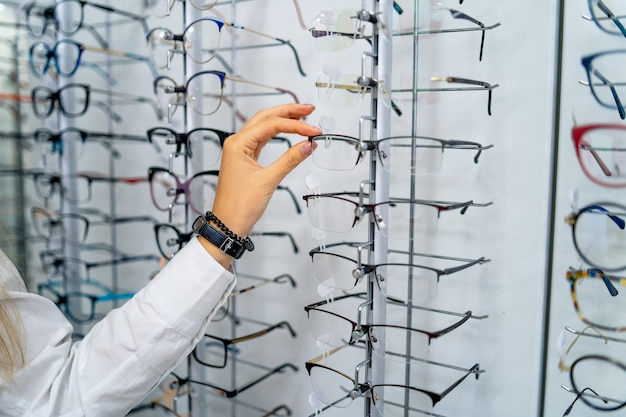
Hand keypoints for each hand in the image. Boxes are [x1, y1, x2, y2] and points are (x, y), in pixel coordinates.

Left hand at [200, 103, 320, 266]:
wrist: (227, 225)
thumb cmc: (239, 206)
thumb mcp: (268, 181)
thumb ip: (290, 160)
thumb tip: (308, 145)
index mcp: (237, 144)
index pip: (271, 126)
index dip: (295, 126)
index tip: (313, 130)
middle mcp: (236, 143)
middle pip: (265, 118)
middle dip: (288, 112)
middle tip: (308, 109)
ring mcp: (240, 151)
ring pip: (263, 127)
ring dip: (283, 121)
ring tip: (302, 116)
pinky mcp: (245, 160)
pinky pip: (262, 140)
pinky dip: (277, 135)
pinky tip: (289, 133)